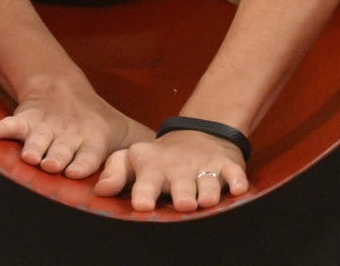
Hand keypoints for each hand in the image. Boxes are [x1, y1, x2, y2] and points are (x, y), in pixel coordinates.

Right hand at [0, 74, 153, 179]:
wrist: (63, 89)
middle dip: (57, 157)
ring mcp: (46, 128)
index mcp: (92, 142)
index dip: (83, 163)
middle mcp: (68, 136)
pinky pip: (11, 123)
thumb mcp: (123, 133)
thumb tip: (169, 167)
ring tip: (29, 154)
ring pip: (38, 139)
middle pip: (61, 149)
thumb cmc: (98, 123)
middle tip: (53, 164)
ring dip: (33, 146)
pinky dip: (1, 127)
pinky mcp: (26, 120)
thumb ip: (141, 152)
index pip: (88, 155)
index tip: (77, 171)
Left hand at [94, 129, 249, 211]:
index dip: (144, 193)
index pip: (146, 181)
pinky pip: (234, 173)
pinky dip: (238, 180)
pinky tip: (239, 188)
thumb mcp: (133, 160)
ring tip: (207, 200)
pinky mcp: (227, 165)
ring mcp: (204, 167)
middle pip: (182, 184)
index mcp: (153, 169)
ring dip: (209, 190)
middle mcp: (179, 169)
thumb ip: (115, 173)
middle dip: (183, 194)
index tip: (142, 204)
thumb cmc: (158, 159)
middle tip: (182, 204)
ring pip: (209, 181)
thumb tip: (100, 189)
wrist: (197, 135)